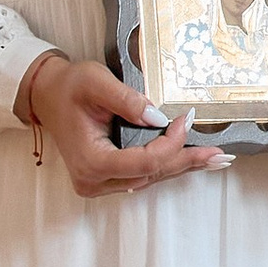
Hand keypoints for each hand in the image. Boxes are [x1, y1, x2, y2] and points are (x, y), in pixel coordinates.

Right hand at [17, 53, 226, 200]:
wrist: (47, 94)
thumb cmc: (68, 87)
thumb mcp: (96, 83)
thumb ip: (127, 100)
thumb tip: (159, 118)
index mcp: (91, 162)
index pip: (143, 161)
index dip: (171, 144)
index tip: (186, 120)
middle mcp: (95, 180)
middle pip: (151, 174)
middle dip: (187, 161)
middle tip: (221, 155)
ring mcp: (99, 183)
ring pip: (150, 178)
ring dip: (182, 166)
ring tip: (214, 159)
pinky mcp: (106, 178)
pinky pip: (143, 174)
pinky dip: (167, 165)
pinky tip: (190, 161)